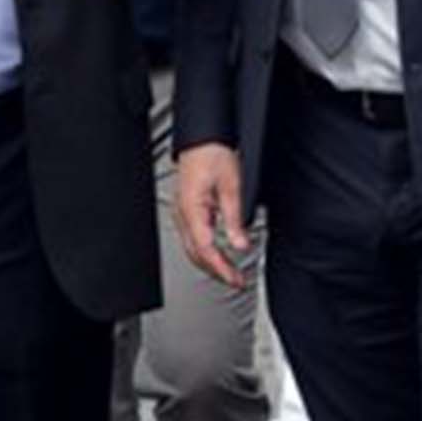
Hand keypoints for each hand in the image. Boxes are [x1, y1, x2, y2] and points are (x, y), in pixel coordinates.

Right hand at [173, 143, 251, 288]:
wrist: (202, 139)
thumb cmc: (212, 154)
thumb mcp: (231, 187)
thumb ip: (234, 219)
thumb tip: (240, 245)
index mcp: (191, 210)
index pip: (205, 250)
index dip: (221, 268)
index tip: (235, 279)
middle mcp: (182, 215)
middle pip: (196, 254)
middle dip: (216, 272)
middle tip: (236, 281)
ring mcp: (181, 213)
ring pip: (192, 249)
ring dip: (211, 263)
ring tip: (230, 272)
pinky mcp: (185, 210)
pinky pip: (192, 238)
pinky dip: (205, 251)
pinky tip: (217, 255)